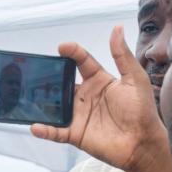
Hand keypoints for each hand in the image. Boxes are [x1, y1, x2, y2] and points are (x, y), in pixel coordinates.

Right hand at [32, 26, 170, 171]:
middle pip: (62, 82)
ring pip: (55, 106)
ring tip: (28, 95)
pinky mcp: (75, 134)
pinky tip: (35, 125)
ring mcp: (79, 115)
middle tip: (39, 70)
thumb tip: (116, 28)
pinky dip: (44, 129)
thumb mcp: (134, 79)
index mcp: (99, 81)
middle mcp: (86, 96)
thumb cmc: (143, 110)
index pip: (82, 62)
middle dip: (50, 76)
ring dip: (42, 101)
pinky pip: (56, 131)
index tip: (62, 47)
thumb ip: (122, 55)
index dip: (72, 53)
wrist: (143, 142)